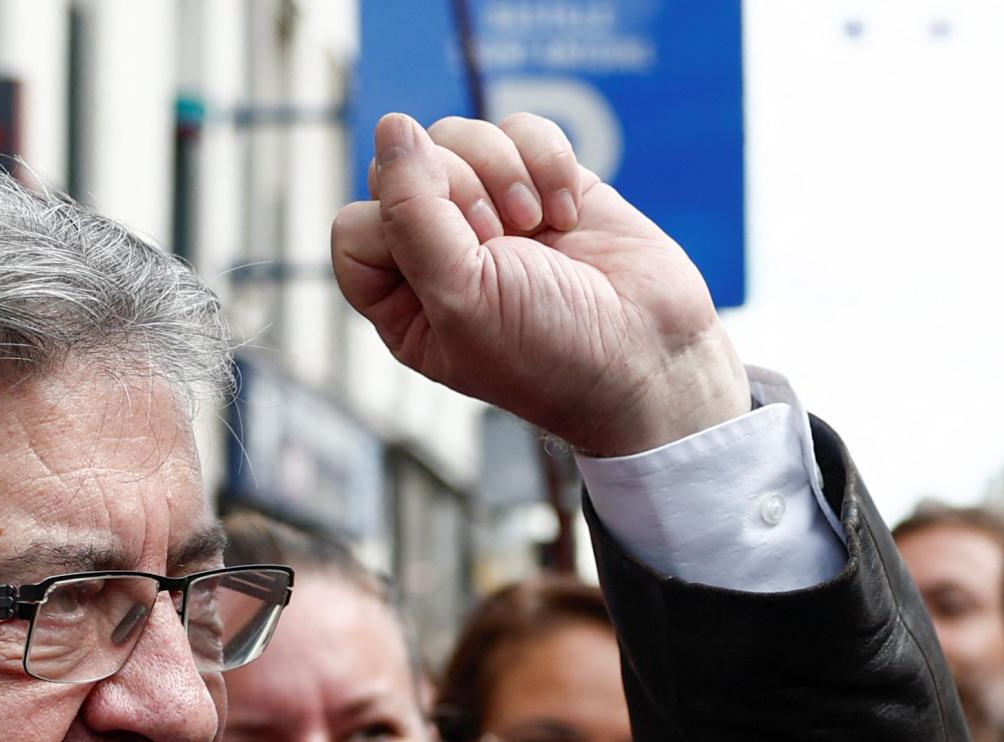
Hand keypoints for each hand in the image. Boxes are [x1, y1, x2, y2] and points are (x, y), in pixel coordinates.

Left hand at [329, 111, 748, 458]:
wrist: (647, 354)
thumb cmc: (548, 350)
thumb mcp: (462, 295)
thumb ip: (411, 213)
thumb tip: (391, 127)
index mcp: (401, 299)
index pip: (356, 226)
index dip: (397, 223)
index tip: (454, 254)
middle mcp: (438, 252)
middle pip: (408, 168)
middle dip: (460, 192)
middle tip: (504, 240)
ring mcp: (491, 213)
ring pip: (460, 137)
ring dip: (503, 172)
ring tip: (537, 224)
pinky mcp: (543, 183)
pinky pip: (519, 130)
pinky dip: (546, 160)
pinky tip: (569, 212)